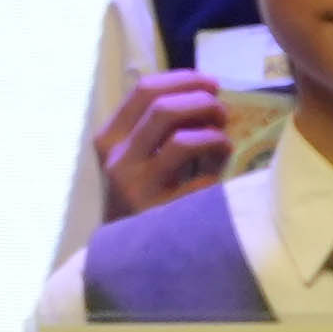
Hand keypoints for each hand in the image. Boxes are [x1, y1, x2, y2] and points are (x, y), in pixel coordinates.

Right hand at [90, 71, 235, 226]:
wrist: (128, 251)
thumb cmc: (143, 195)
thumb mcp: (138, 155)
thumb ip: (157, 125)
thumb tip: (202, 93)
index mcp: (109, 137)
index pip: (144, 90)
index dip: (183, 80)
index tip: (210, 83)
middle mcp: (117, 158)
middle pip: (163, 109)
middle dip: (202, 102)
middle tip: (222, 111)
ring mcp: (137, 186)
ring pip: (181, 140)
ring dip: (213, 134)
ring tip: (223, 141)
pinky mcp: (161, 212)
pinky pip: (201, 179)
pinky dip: (217, 168)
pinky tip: (219, 171)